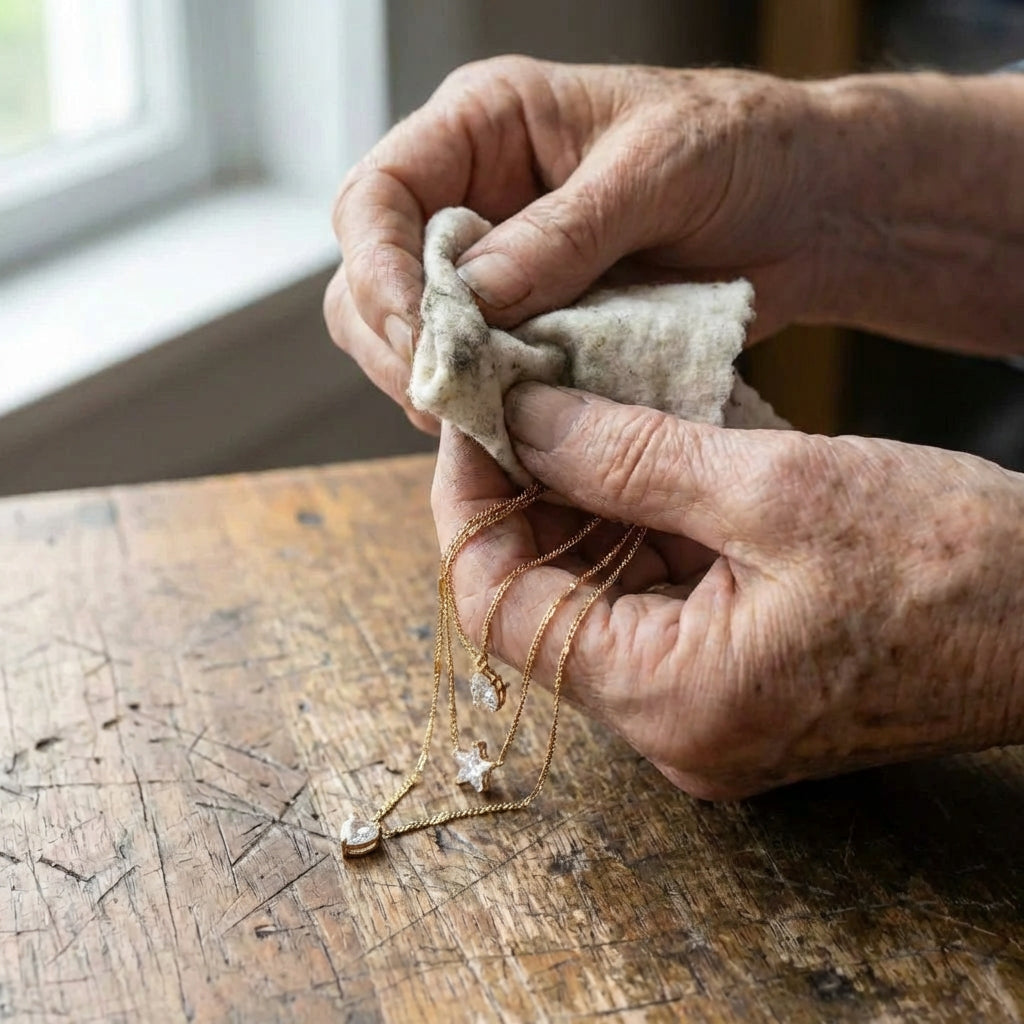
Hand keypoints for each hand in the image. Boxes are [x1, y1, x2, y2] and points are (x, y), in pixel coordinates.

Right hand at [325, 58, 826, 424]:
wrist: (808, 208)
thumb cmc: (744, 148)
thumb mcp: (656, 170)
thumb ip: (562, 234)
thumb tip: (471, 301)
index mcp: (485, 128)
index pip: (374, 198)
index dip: (380, 271)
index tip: (424, 335)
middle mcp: (477, 199)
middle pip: (374, 280)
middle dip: (400, 344)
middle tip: (451, 399)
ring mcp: (502, 271)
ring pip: (416, 339)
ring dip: (441, 384)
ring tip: (488, 418)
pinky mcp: (536, 327)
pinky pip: (482, 374)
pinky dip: (489, 406)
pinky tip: (518, 424)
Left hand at [433, 385, 1023, 798]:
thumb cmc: (957, 566)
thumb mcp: (775, 488)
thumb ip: (628, 456)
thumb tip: (524, 417)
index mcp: (669, 700)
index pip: (500, 608)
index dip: (469, 506)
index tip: (470, 420)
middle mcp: (671, 725)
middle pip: (543, 602)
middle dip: (527, 494)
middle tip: (521, 400)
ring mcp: (703, 706)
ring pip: (597, 594)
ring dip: (583, 503)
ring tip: (577, 409)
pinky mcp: (735, 678)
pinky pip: (653, 598)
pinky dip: (638, 525)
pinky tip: (640, 452)